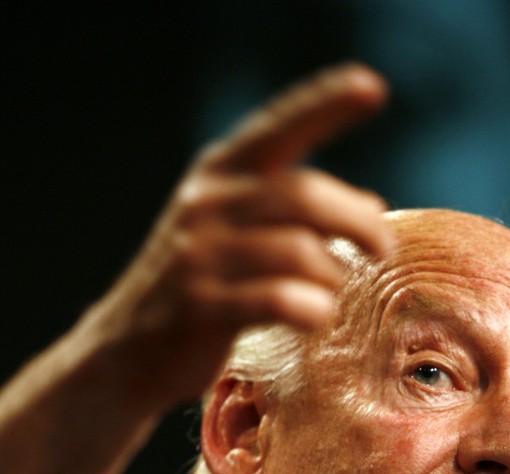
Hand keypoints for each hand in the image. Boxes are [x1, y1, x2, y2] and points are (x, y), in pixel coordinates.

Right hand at [0, 62, 392, 473]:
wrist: (126, 350)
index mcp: (220, 171)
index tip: (373, 87)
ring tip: (333, 293)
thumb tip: (371, 203)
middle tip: (383, 249)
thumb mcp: (236, 230)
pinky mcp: (201, 305)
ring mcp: (200, 253)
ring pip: (300, 251)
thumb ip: (295, 212)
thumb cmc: (201, 286)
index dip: (327, 104)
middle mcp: (207, 201)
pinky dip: (312, 310)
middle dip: (359, 222)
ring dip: (333, 276)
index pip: (280, 126)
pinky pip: (280, 300)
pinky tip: (316, 318)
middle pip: (306, 195)